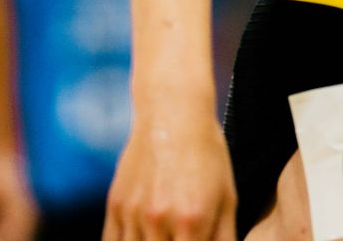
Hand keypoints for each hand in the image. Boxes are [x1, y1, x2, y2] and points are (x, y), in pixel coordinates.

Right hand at [105, 110, 238, 240]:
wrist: (174, 115)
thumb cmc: (207, 155)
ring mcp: (133, 213)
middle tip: (176, 238)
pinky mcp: (116, 205)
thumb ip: (224, 237)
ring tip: (161, 236)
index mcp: (192, 220)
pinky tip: (140, 238)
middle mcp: (159, 219)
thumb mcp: (227, 196)